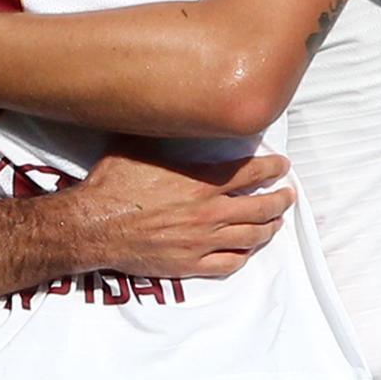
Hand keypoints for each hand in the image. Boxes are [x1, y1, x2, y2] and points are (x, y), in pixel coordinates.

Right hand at [52, 146, 295, 282]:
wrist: (93, 226)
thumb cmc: (112, 185)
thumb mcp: (139, 147)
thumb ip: (165, 137)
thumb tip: (172, 115)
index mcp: (200, 181)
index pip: (251, 172)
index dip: (272, 168)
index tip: (282, 166)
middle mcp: (208, 212)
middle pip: (261, 207)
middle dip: (280, 200)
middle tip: (287, 196)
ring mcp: (202, 241)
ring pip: (251, 237)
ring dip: (269, 228)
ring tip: (275, 223)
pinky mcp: (190, 264)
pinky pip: (229, 264)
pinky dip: (243, 256)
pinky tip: (246, 251)